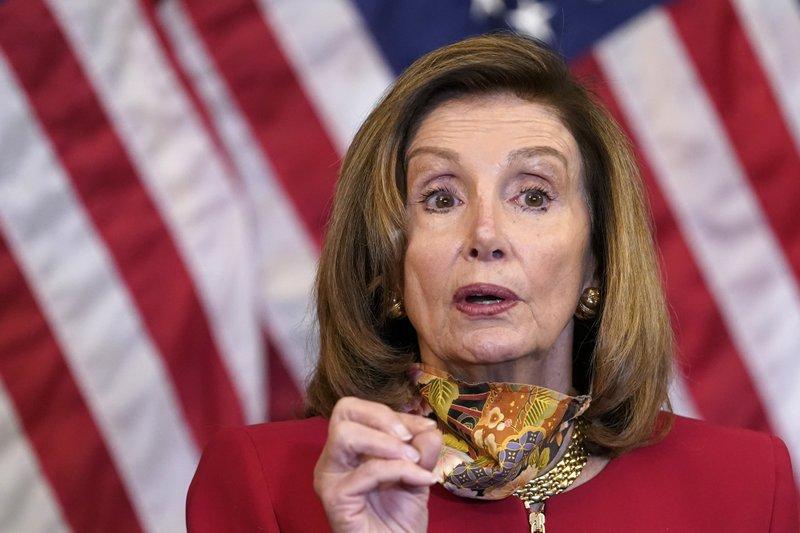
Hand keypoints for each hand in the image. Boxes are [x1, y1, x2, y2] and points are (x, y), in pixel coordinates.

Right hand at [313, 397, 441, 532]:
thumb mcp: (418, 474)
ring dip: (386, 442)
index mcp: (349, 447)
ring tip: (413, 459)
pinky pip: (368, 471)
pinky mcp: (334, 497)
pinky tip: (421, 480)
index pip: (361, 410)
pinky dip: (399, 470)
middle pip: (344, 410)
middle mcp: (333, 457)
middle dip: (382, 417)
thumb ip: (423, 450)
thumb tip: (429, 428)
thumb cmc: (400, 518)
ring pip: (346, 434)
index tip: (426, 427)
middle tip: (409, 438)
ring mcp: (330, 476)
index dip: (395, 414)